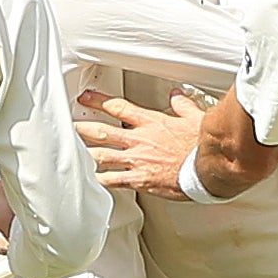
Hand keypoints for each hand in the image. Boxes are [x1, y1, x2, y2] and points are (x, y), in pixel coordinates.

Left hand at [76, 92, 203, 198]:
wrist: (209, 168)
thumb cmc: (203, 146)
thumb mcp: (195, 118)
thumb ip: (183, 106)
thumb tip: (177, 96)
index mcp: (151, 122)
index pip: (118, 107)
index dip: (98, 101)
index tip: (86, 98)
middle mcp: (139, 139)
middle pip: (102, 131)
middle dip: (82, 128)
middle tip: (68, 125)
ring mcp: (137, 160)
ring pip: (102, 155)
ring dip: (84, 154)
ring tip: (69, 153)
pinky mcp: (139, 179)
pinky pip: (113, 180)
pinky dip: (99, 180)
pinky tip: (89, 181)